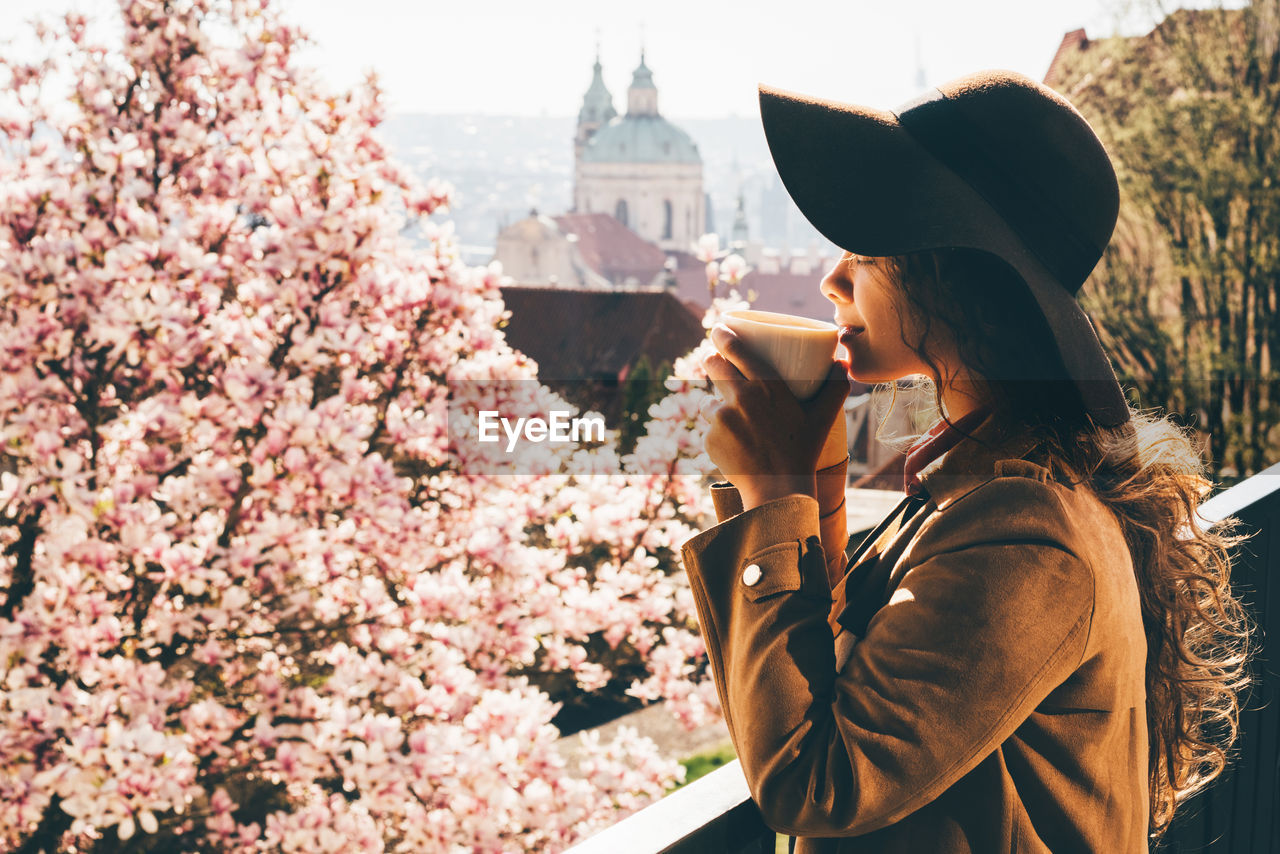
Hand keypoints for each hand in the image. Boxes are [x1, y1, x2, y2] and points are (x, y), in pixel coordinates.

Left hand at [702, 324, 851, 511]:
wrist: (778, 490)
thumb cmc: (803, 452)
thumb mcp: (823, 419)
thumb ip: (835, 389)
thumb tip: (843, 364)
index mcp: (765, 386)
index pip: (734, 349)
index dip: (722, 335)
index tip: (718, 329)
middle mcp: (739, 397)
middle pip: (713, 366)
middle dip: (712, 361)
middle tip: (716, 362)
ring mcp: (721, 419)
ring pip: (709, 401)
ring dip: (716, 403)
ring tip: (732, 417)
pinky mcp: (709, 439)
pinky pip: (709, 428)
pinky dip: (718, 433)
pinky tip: (734, 444)